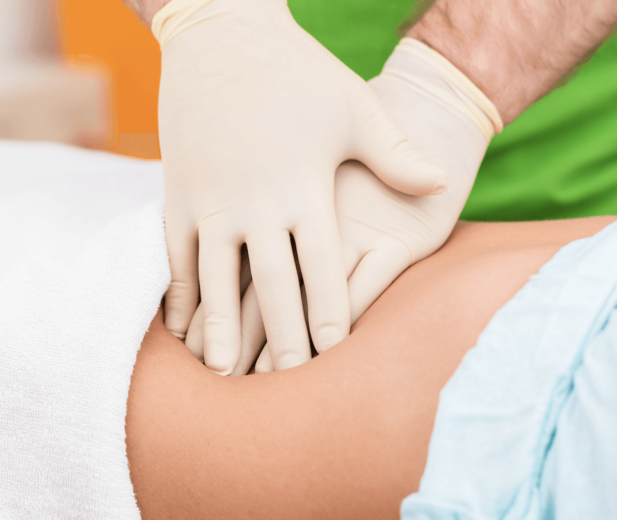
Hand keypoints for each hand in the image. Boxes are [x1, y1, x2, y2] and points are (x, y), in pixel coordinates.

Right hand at [186, 39, 500, 373]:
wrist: (222, 34)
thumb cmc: (299, 73)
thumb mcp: (355, 108)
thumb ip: (394, 155)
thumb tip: (439, 185)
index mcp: (304, 190)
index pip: (320, 270)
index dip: (328, 319)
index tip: (334, 362)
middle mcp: (255, 202)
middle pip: (271, 287)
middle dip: (279, 341)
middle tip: (286, 388)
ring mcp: (211, 200)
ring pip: (216, 280)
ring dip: (219, 330)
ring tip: (224, 372)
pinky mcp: (179, 193)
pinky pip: (177, 255)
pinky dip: (180, 295)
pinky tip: (182, 329)